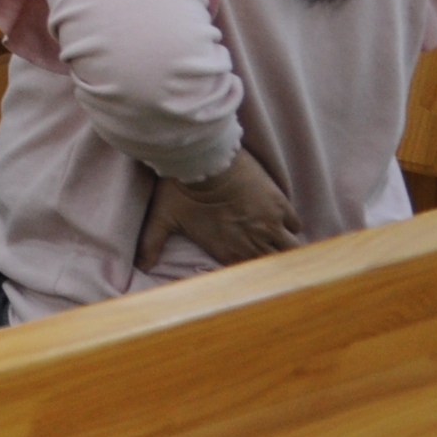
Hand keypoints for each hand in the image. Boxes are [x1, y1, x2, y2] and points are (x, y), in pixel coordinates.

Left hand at [139, 148, 301, 268]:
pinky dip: (290, 226)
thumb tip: (140, 266)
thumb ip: (152, 243)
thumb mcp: (163, 217)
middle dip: (274, 266)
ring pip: (291, 249)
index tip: (254, 275)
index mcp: (228, 251)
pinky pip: (295, 224)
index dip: (253, 278)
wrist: (203, 158)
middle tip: (271, 259)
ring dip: (286, 248)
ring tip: (280, 244)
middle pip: (275, 266)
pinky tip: (281, 222)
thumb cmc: (180, 188)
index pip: (249, 278)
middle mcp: (253, 243)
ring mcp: (270, 224)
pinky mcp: (280, 204)